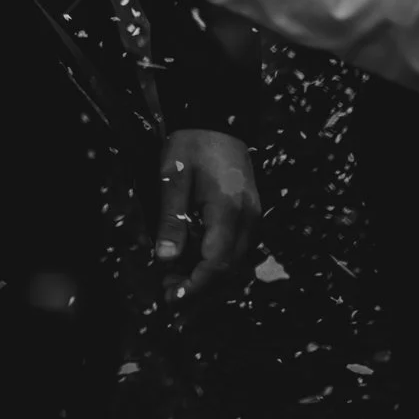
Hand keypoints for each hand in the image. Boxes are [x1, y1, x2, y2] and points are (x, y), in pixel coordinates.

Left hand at [153, 128, 259, 300]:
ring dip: (208, 279)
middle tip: (168, 295)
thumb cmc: (191, 145)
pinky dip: (216, 264)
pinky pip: (237, 251)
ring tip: (176, 284)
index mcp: (229, 210)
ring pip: (235, 264)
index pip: (216, 262)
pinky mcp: (250, 216)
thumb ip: (170, 219)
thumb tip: (164, 259)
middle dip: (199, 288)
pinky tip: (194, 265)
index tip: (172, 298)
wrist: (216, 120)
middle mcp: (248, 219)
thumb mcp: (172, 178)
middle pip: (228, 270)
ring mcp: (253, 218)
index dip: (194, 285)